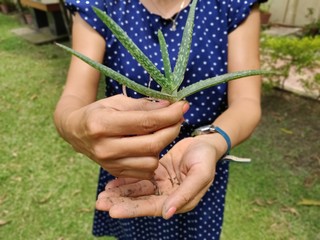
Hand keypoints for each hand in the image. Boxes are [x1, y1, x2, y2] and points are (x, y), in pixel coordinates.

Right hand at [62, 95, 188, 178]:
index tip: (183, 105)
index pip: (146, 122)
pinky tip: (151, 145)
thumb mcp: (116, 102)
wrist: (76, 131)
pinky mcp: (115, 172)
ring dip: (163, 145)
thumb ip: (143, 105)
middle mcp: (105, 148)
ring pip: (152, 161)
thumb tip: (170, 106)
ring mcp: (109, 164)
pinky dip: (153, 158)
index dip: (170, 114)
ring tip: (161, 131)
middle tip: (178, 118)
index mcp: (102, 124)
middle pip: (153, 144)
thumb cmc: (98, 112)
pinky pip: (145, 170)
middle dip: (173, 129)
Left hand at [95, 136, 217, 218]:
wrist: (206, 142)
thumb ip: (186, 194)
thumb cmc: (206, 158)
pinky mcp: (156, 173)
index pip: (152, 207)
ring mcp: (161, 184)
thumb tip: (167, 213)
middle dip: (121, 203)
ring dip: (120, 193)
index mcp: (179, 200)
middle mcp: (168, 195)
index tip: (113, 210)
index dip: (133, 209)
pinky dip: (126, 181)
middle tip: (101, 203)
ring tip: (102, 195)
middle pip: (141, 202)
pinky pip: (139, 179)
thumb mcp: (200, 174)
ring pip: (137, 191)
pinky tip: (111, 183)